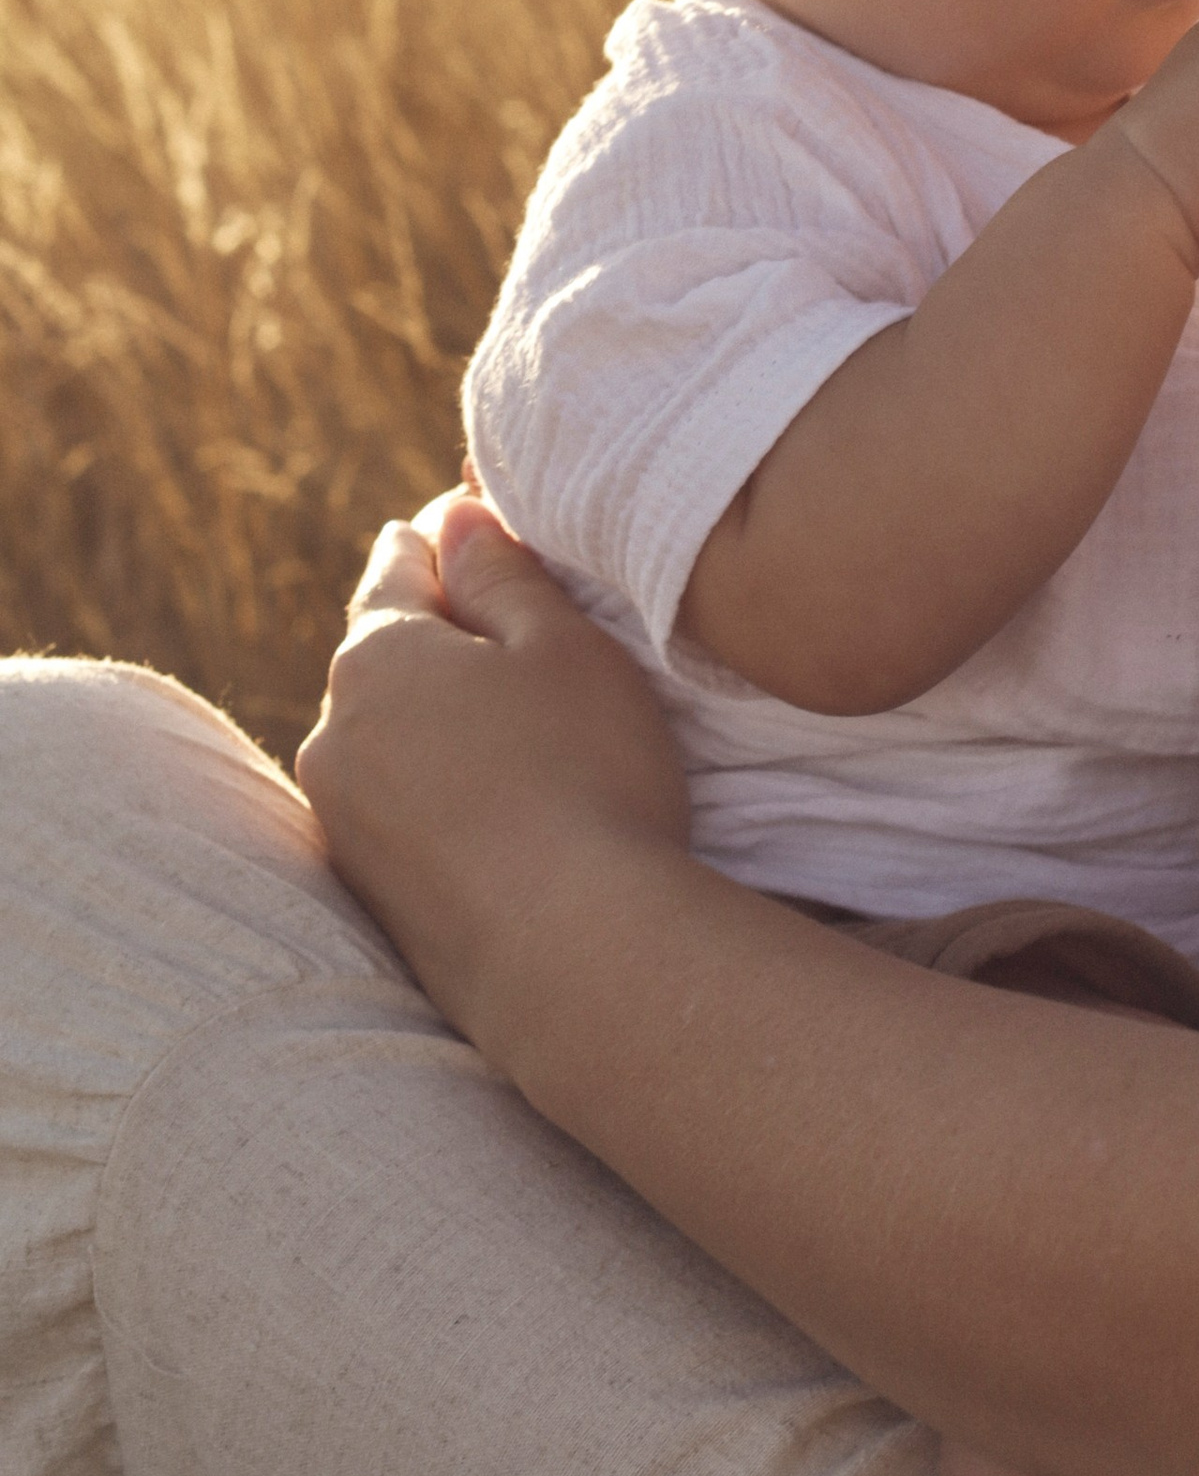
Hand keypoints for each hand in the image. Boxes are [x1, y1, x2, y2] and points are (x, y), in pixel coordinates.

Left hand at [297, 492, 690, 1052]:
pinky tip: (497, 807)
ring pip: (387, 740)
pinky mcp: (371, 897)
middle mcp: (336, 735)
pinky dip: (439, 792)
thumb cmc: (586, 776)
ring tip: (512, 724)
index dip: (446, 540)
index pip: (401, 567)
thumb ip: (504, 575)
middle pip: (383, 657)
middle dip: (437, 635)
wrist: (574, 955)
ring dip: (435, 721)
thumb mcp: (565, 647)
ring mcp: (344, 824)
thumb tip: (455, 520)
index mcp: (378, 656)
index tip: (476, 529)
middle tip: (507, 623)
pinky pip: (400, 812)